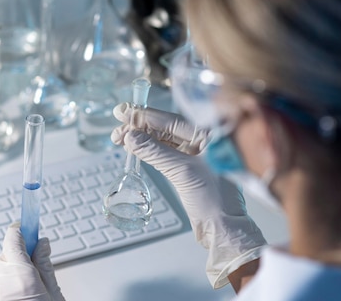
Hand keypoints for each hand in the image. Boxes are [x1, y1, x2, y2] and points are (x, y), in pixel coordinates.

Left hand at [0, 223, 64, 300]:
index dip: (23, 229)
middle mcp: (2, 281)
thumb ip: (45, 265)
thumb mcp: (53, 291)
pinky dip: (10, 282)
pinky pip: (0, 282)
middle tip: (38, 259)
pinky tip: (23, 292)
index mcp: (20, 275)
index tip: (29, 223)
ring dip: (16, 269)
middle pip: (8, 253)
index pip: (14, 239)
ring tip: (33, 284)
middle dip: (22, 252)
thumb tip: (42, 244)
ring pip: (4, 269)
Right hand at [111, 103, 265, 288]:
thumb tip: (131, 137)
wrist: (223, 227)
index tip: (124, 113)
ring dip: (141, 138)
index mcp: (209, 135)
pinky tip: (135, 147)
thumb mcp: (182, 172)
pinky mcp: (188, 168)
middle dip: (139, 127)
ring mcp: (195, 155)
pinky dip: (149, 150)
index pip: (170, 120)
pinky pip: (166, 153)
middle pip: (165, 128)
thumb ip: (155, 152)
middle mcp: (203, 141)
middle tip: (117, 127)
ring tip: (120, 138)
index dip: (144, 116)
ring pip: (163, 140)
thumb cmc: (213, 200)